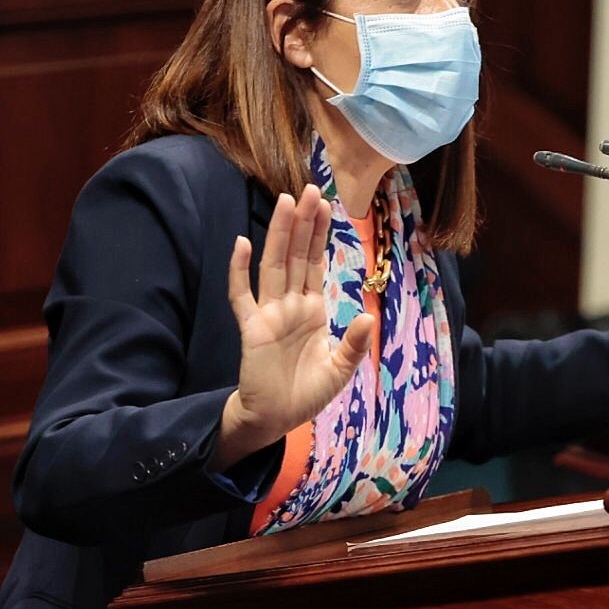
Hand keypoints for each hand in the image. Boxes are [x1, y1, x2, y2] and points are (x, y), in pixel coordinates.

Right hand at [213, 185, 373, 469]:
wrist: (276, 419)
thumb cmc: (306, 394)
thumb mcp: (340, 370)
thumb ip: (353, 344)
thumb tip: (369, 318)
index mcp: (312, 309)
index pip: (315, 263)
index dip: (320, 235)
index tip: (326, 204)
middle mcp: (290, 304)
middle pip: (295, 255)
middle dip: (303, 224)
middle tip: (309, 189)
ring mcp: (269, 313)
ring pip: (274, 266)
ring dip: (278, 235)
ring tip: (285, 203)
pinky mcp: (251, 329)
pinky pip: (241, 295)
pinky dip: (239, 271)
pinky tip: (242, 244)